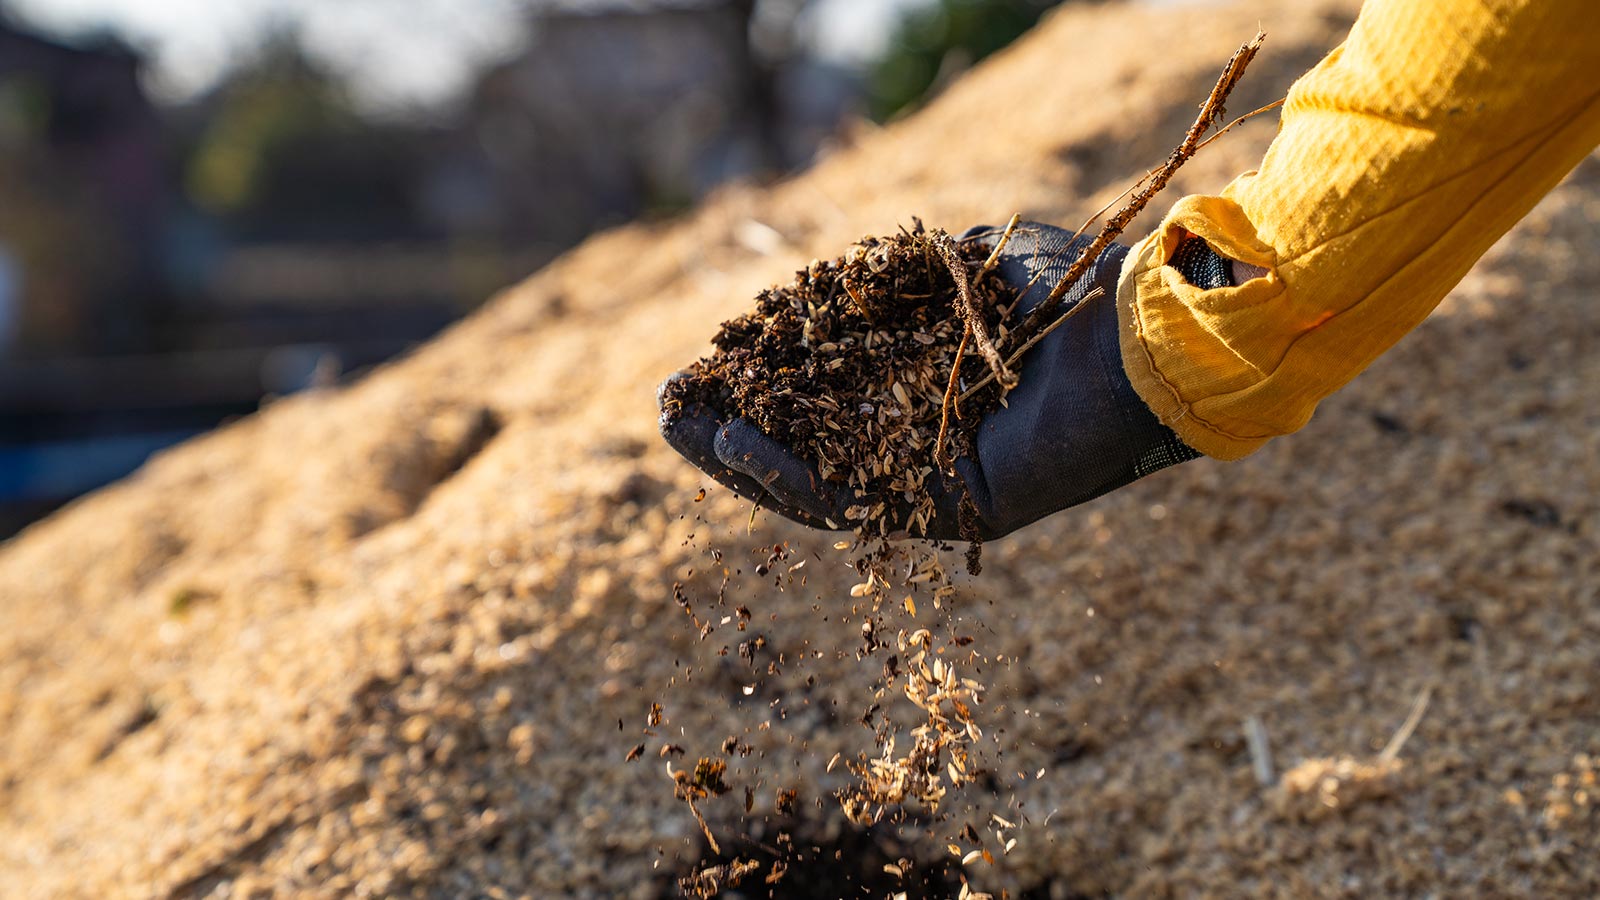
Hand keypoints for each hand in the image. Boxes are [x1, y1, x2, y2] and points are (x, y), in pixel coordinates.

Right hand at [658, 222, 1199, 539]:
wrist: (1147, 328)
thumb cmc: (1073, 290)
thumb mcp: (965, 266)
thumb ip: (899, 278)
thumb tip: (833, 287)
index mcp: (929, 396)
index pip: (824, 402)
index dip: (756, 389)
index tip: (699, 367)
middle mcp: (930, 446)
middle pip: (809, 449)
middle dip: (730, 430)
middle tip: (667, 410)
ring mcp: (940, 483)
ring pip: (819, 484)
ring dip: (740, 459)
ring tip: (681, 431)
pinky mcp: (958, 511)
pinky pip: (859, 503)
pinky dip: (790, 476)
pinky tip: (736, 445)